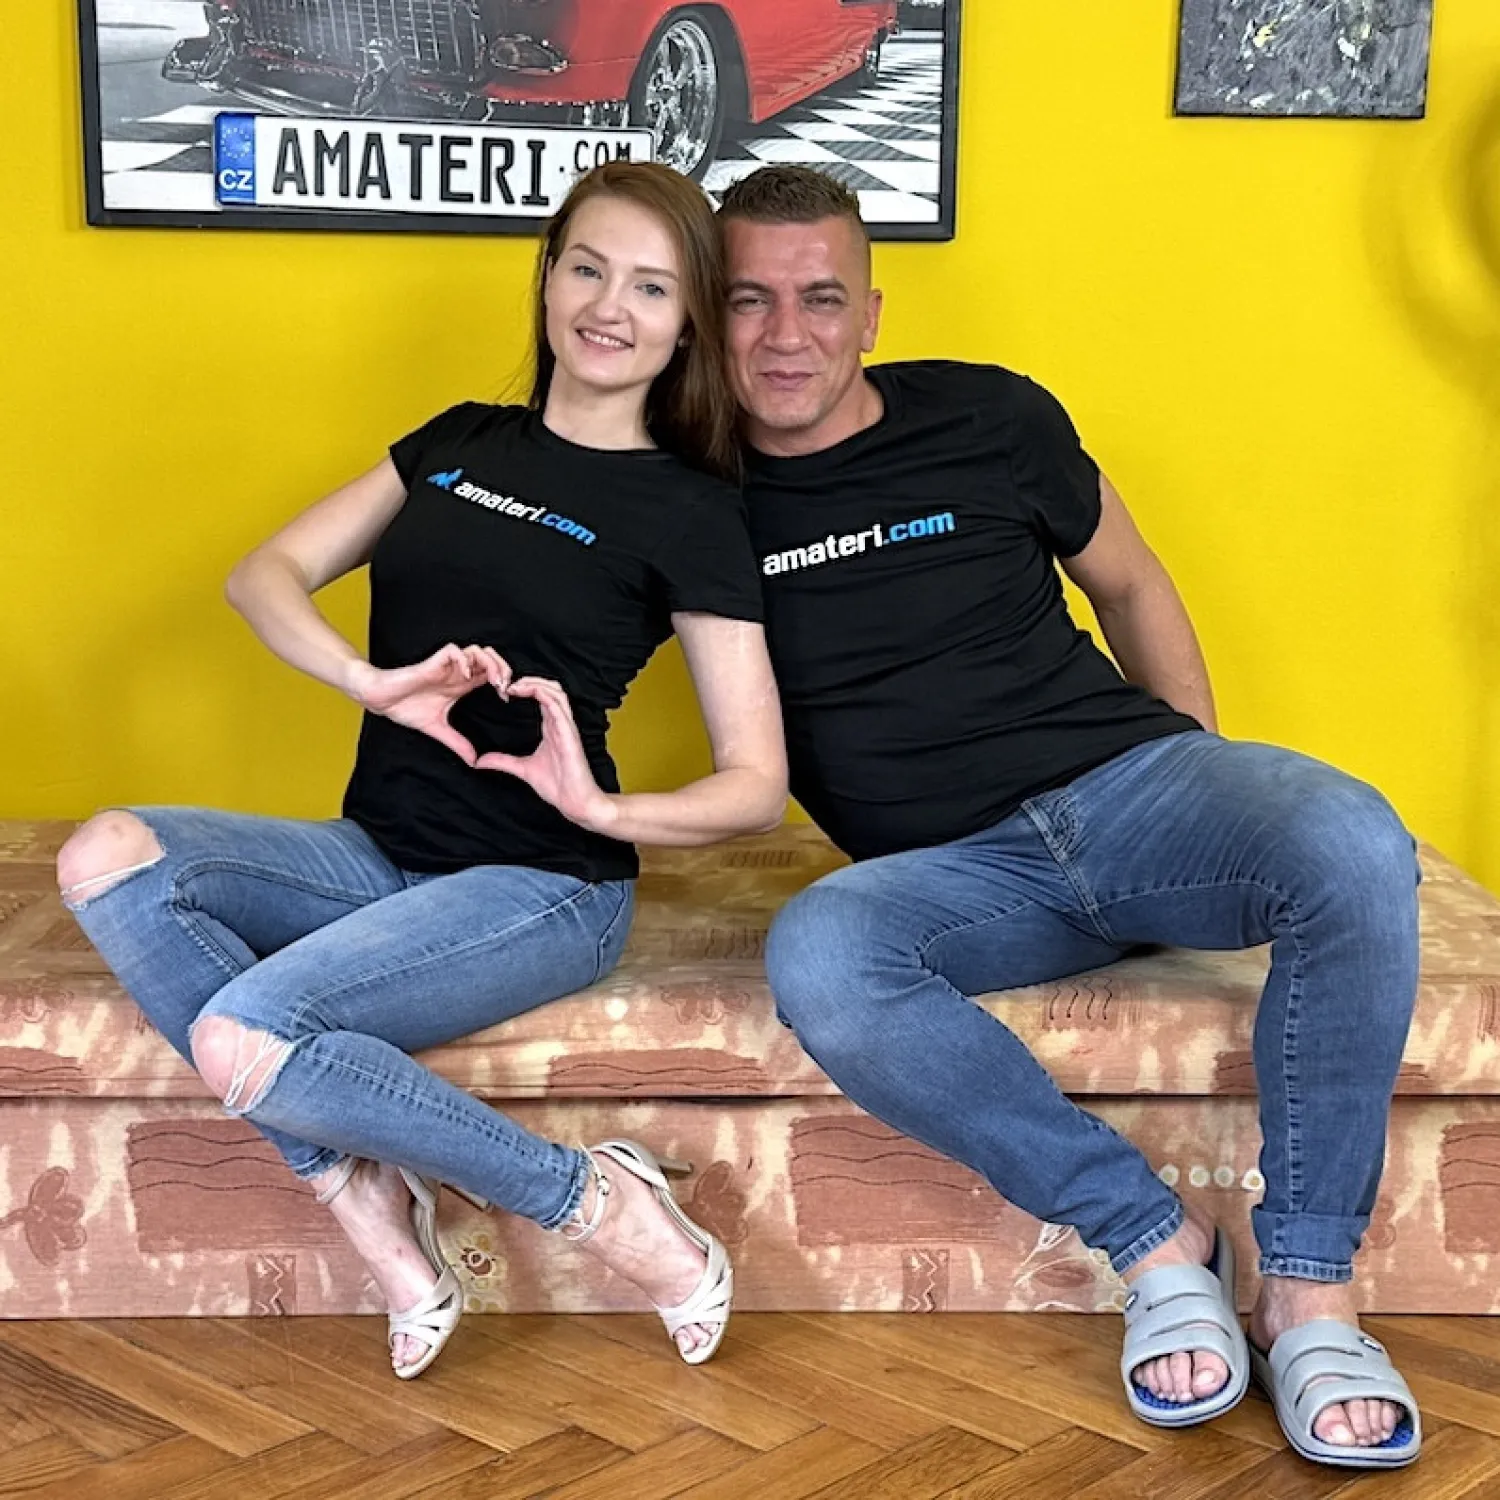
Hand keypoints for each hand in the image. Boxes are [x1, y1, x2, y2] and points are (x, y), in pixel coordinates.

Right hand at [347, 645, 512, 765]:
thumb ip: (457, 742)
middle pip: (489, 657)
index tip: (505, 699)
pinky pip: (454, 651)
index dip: (503, 682)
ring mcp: (446, 666)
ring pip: (476, 651)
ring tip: (493, 681)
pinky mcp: (433, 662)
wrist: (381, 700)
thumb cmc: (405, 708)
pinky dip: (464, 660)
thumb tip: (473, 761)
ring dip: (489, 663)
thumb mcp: (438, 729)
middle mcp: (456, 672)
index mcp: (460, 684)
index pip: (490, 674)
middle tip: (504, 687)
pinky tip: (466, 676)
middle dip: (502, 668)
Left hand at [475, 676, 614, 830]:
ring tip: (514, 685)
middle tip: (507, 683)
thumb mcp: (522, 769)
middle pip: (550, 687)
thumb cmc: (558, 786)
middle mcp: (560, 723)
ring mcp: (566, 726)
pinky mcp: (569, 732)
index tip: (504, 690)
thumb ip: (503, 761)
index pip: (542, 696)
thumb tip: (480, 761)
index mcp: (552, 727)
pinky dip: (541, 693)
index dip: (525, 687)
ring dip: (534, 683)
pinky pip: (557, 704)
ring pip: (555, 691)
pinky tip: (525, 692)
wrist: (575, 802)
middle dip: (529, 679)